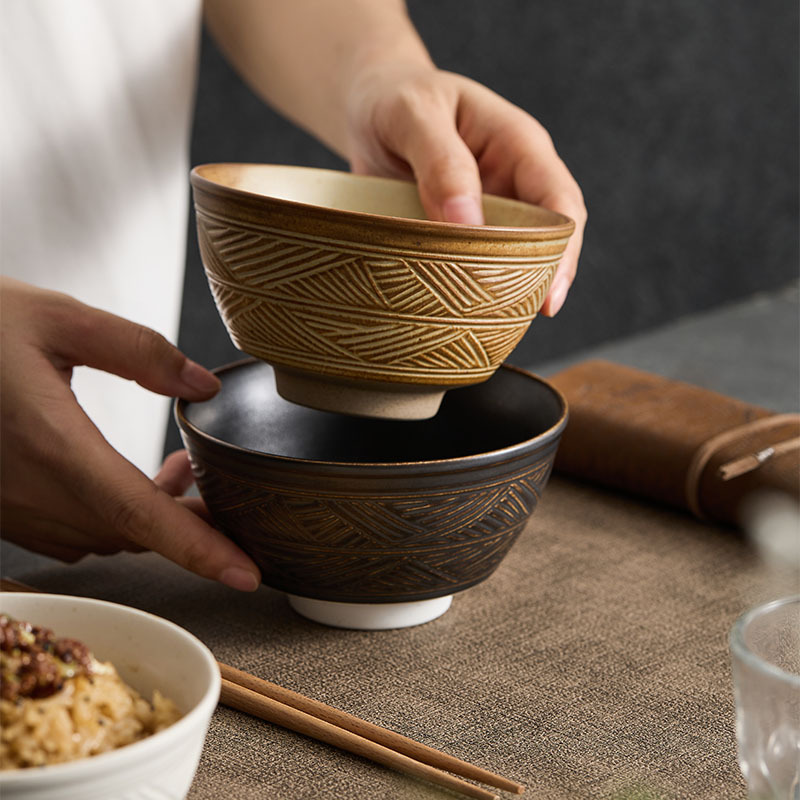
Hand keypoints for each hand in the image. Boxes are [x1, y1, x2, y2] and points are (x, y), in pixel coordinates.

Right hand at [0, 278, 260, 590]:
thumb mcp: (58, 318)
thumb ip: (138, 350)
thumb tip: (204, 386)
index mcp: (52, 444)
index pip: (140, 513)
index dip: (198, 550)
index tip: (247, 575)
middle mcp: (31, 491)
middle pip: (132, 531)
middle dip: (188, 523)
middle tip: (222, 488)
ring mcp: (11, 509)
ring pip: (104, 536)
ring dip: (152, 515)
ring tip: (180, 469)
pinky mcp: (2, 509)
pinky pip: (72, 532)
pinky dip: (115, 515)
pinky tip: (127, 477)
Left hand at [346, 68, 586, 315]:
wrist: (369, 108)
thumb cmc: (395, 100)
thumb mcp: (412, 114)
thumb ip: (440, 161)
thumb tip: (467, 223)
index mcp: (518, 147)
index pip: (561, 202)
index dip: (565, 251)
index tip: (548, 298)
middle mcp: (512, 184)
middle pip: (547, 242)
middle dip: (538, 282)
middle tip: (512, 323)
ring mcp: (487, 214)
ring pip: (512, 261)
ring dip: (502, 292)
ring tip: (487, 328)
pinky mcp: (458, 237)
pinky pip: (472, 268)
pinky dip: (468, 293)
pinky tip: (457, 318)